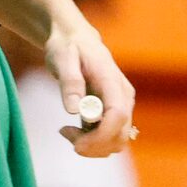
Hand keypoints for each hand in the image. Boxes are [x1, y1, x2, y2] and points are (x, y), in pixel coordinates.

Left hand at [45, 13, 136, 158]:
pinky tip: (73, 129)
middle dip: (93, 146)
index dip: (101, 136)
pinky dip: (92, 143)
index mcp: (112, 81)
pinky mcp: (115, 113)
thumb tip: (73, 110)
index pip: (118, 116)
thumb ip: (70, 83)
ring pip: (116, 142)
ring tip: (67, 130)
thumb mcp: (62, 59)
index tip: (76, 144)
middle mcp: (123, 96)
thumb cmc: (68, 47)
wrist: (76, 39)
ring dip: (91, 146)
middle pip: (120, 135)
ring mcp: (122, 106)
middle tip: (64, 132)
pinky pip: (109, 138)